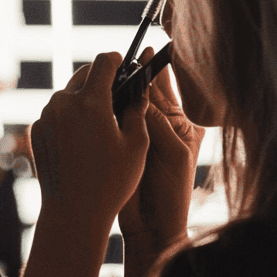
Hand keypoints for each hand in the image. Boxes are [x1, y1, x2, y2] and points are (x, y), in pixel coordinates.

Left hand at [30, 52, 149, 232]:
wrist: (73, 213)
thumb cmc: (111, 182)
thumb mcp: (136, 144)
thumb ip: (137, 109)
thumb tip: (139, 88)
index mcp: (90, 102)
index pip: (103, 62)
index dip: (117, 60)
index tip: (123, 64)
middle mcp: (63, 103)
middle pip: (83, 75)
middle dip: (100, 80)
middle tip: (116, 96)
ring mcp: (46, 117)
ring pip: (67, 94)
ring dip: (83, 99)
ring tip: (100, 121)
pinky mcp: (36, 131)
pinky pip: (55, 113)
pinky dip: (69, 117)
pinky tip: (82, 139)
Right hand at [118, 48, 204, 246]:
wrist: (153, 227)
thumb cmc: (172, 193)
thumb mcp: (174, 153)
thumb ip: (159, 123)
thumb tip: (142, 95)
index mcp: (182, 125)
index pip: (168, 90)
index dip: (158, 70)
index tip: (147, 49)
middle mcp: (160, 127)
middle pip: (145, 93)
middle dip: (135, 75)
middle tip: (122, 57)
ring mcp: (138, 137)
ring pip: (126, 107)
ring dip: (117, 92)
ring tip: (107, 74)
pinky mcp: (118, 148)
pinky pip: (111, 124)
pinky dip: (104, 112)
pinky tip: (95, 99)